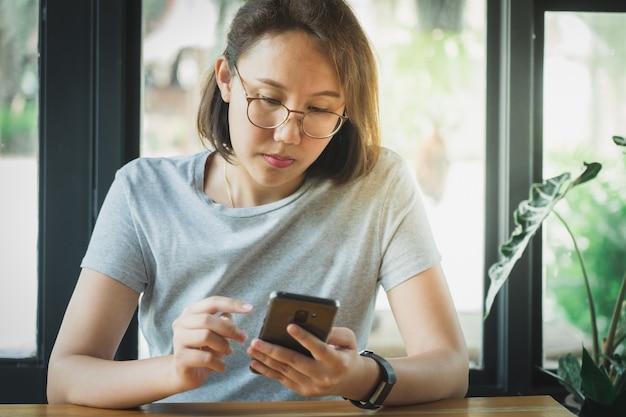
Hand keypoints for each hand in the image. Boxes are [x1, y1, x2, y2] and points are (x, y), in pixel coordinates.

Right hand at [170, 296, 251, 391]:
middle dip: (230, 329)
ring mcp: (178, 340)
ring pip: (206, 336)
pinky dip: (219, 362)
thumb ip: (222, 323)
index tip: (250, 308)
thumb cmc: (203, 350)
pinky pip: (206, 357)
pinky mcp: (180, 358)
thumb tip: (228, 318)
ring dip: (223, 345)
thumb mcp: (216, 334)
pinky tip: (222, 366)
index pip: (213, 302)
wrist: (185, 374)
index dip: (232, 304)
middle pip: (208, 320)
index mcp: (191, 312)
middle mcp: (181, 323)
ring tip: (229, 352)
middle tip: (243, 338)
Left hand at [247, 326, 361, 397]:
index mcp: (337, 361)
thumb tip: (313, 324)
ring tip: (252, 348)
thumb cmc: (346, 354)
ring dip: (266, 360)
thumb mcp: (349, 340)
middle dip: (273, 351)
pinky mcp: (303, 390)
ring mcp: (313, 386)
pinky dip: (267, 371)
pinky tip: (255, 363)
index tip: (289, 326)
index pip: (319, 349)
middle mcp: (324, 376)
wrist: (349, 380)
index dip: (304, 338)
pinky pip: (282, 379)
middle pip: (295, 361)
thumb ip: (335, 332)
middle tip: (257, 341)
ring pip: (285, 371)